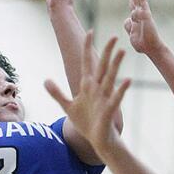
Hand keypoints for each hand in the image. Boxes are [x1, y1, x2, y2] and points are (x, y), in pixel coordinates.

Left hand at [45, 30, 131, 152]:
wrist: (97, 140)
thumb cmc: (86, 123)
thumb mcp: (67, 106)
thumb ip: (57, 93)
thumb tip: (46, 80)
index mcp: (88, 86)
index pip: (87, 63)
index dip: (87, 48)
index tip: (89, 32)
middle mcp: (98, 89)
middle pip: (102, 66)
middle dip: (106, 51)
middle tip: (114, 36)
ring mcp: (104, 98)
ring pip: (111, 78)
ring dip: (115, 65)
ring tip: (121, 51)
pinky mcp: (109, 110)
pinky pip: (116, 98)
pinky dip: (121, 90)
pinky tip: (128, 81)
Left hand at [123, 0, 165, 54]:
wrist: (151, 48)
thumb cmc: (143, 44)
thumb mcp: (131, 34)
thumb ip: (129, 26)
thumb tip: (128, 19)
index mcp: (136, 18)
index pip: (133, 3)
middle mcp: (140, 13)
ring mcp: (144, 13)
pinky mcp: (146, 14)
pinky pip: (143, 1)